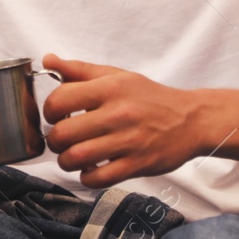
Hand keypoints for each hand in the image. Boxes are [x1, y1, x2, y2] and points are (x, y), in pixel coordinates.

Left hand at [40, 54, 208, 187]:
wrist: (191, 120)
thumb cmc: (150, 97)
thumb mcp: (117, 76)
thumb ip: (79, 70)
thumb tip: (47, 60)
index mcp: (110, 88)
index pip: (60, 100)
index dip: (48, 110)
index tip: (55, 116)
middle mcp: (119, 114)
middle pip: (64, 133)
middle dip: (54, 140)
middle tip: (61, 140)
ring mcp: (129, 141)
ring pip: (77, 158)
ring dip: (66, 161)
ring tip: (71, 156)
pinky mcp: (138, 165)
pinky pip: (99, 178)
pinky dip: (87, 177)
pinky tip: (90, 169)